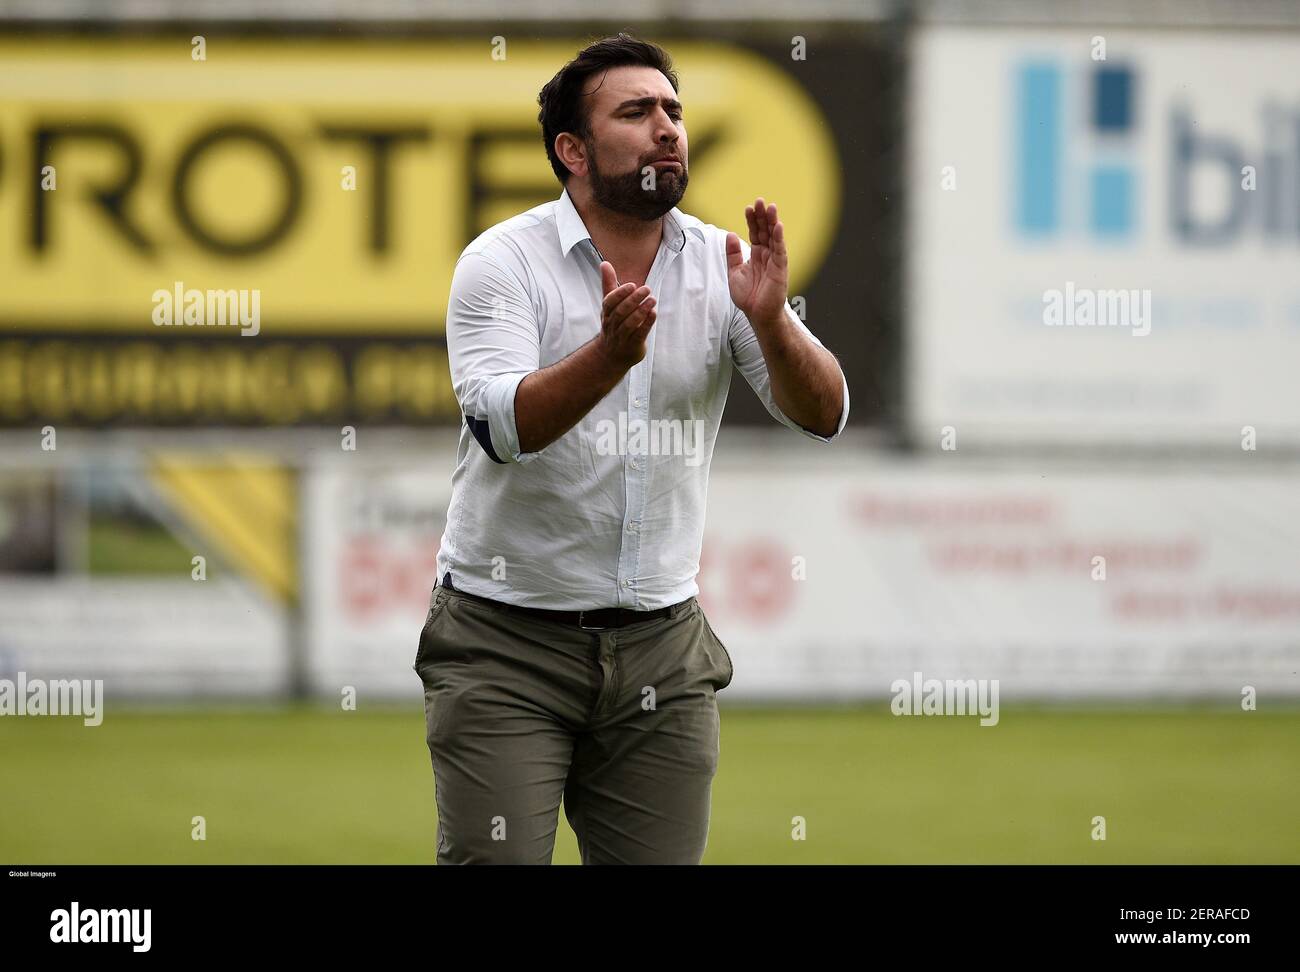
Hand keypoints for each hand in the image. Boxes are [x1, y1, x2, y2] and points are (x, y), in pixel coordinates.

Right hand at [596, 261, 656, 369]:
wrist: (610, 355)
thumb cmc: (613, 324)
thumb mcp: (609, 305)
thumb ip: (608, 284)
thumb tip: (604, 263)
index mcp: (606, 313)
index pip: (610, 303)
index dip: (620, 294)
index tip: (631, 285)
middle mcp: (612, 325)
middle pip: (621, 312)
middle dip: (633, 300)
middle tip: (647, 289)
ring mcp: (622, 337)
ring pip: (629, 324)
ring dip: (641, 311)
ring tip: (652, 300)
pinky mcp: (633, 346)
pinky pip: (639, 334)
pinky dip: (646, 324)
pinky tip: (653, 314)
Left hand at [726, 197, 788, 325]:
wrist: (757, 314)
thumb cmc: (748, 296)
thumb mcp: (734, 272)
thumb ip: (733, 254)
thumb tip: (730, 234)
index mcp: (756, 255)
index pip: (754, 233)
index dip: (752, 220)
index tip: (748, 208)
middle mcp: (767, 255)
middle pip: (765, 231)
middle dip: (762, 216)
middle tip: (759, 201)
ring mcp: (775, 261)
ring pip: (774, 237)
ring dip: (772, 222)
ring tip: (770, 207)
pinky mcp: (781, 268)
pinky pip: (780, 250)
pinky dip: (779, 237)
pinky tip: (778, 225)